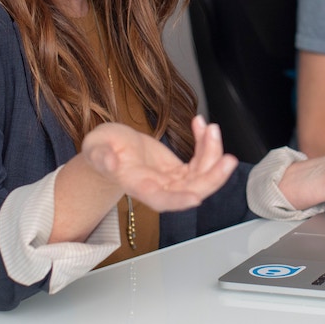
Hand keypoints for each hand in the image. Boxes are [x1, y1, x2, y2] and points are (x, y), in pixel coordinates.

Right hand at [82, 117, 237, 211]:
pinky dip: (205, 143)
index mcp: (138, 186)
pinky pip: (200, 160)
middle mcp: (159, 187)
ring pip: (201, 175)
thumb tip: (108, 162)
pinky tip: (201, 124)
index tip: (196, 198)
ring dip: (212, 153)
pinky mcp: (179, 169)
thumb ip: (100, 156)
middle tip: (228, 159)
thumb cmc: (100, 150)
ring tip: (210, 128)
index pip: (161, 200)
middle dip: (213, 177)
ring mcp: (172, 180)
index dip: (179, 200)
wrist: (109, 150)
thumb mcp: (95, 148)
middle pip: (191, 190)